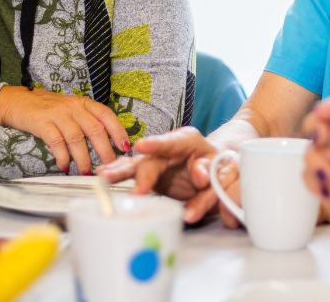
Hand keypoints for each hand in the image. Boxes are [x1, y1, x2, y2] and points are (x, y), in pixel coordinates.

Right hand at [0, 86, 129, 174]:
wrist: (19, 102)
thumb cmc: (49, 109)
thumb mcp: (72, 110)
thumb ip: (87, 121)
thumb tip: (108, 143)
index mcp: (84, 103)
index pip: (106, 115)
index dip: (118, 131)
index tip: (125, 147)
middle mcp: (73, 107)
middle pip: (94, 129)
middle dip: (104, 151)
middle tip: (108, 166)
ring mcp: (58, 114)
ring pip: (77, 138)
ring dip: (83, 158)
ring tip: (86, 171)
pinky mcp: (42, 123)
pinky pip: (56, 142)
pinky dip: (63, 157)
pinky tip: (65, 166)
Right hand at [99, 126, 235, 223]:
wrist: (217, 170)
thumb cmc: (222, 166)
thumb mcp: (226, 167)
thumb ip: (213, 172)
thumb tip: (200, 175)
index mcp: (189, 141)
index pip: (173, 142)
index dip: (157, 144)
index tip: (143, 147)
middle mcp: (169, 149)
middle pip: (151, 158)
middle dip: (140, 173)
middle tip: (133, 188)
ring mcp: (158, 162)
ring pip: (137, 165)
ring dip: (121, 172)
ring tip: (104, 176)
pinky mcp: (151, 176)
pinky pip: (133, 175)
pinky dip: (120, 176)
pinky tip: (103, 176)